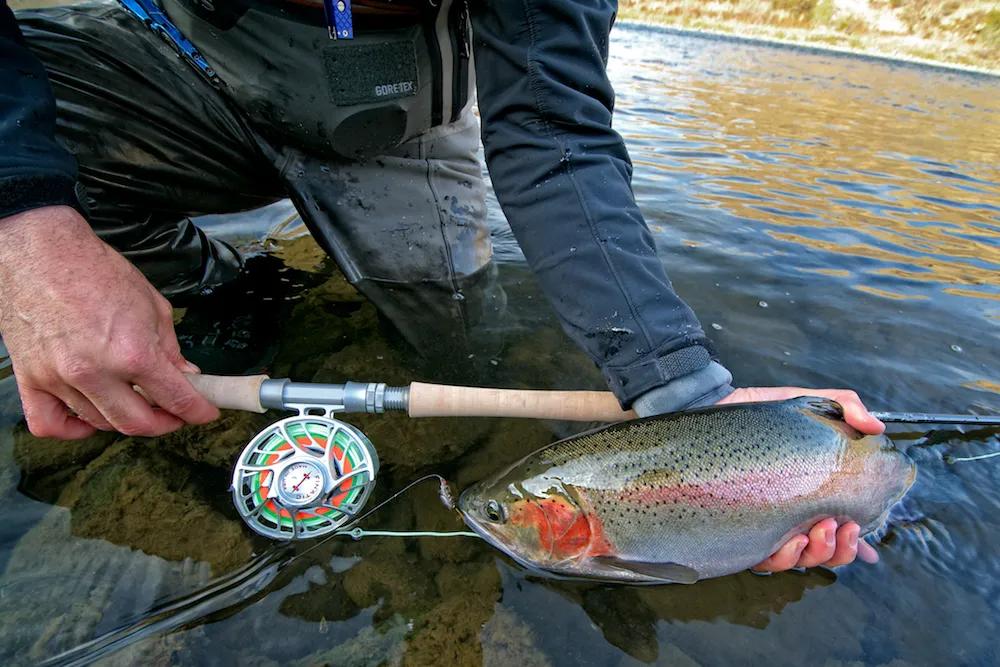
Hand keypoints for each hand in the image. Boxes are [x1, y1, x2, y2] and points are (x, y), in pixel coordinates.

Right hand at [0, 206, 218, 438]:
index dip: (198, 412)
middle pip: (138, 423)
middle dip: (165, 423)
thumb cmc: (96, 270)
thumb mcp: (152, 305)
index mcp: (133, 352)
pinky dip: (73, 430)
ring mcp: (59, 378)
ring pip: (100, 423)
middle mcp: (95, 372)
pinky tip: (91, 419)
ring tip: (138, 403)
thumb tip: (184, 375)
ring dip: (125, 420)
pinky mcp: (30, 378)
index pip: (176, 399)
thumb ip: (170, 347)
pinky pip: (50, 424)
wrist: (42, 251)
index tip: (205, 413)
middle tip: (174, 413)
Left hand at [717, 386, 883, 572]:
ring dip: (819, 552)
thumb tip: (877, 426)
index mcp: (804, 495)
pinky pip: (766, 560)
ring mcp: (762, 525)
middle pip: (824, 553)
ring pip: (800, 560)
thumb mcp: (797, 403)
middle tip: (842, 525)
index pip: (837, 529)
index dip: (856, 545)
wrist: (705, 412)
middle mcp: (785, 515)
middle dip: (841, 548)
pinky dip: (785, 557)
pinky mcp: (736, 530)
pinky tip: (791, 540)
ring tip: (821, 529)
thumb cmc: (749, 414)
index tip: (867, 542)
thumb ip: (841, 406)